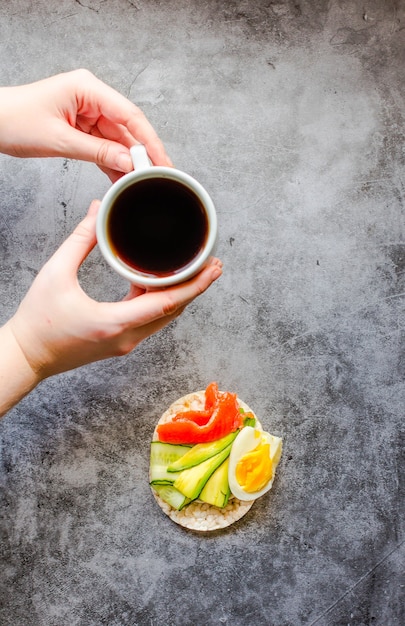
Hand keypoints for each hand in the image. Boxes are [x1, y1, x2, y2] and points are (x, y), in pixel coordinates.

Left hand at [0, 69, 170, 180]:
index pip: (130, 115)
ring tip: (139, 181)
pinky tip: (121, 177)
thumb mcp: (60, 140)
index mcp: (87, 88)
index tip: (162, 162)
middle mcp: (91, 97)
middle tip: (156, 176)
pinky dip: (112, 161)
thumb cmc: (14, 120)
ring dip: (127, 161)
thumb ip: (98, 152)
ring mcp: (87, 112)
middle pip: (127, 128)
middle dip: (141, 154)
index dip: (149, 141)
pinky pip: (104, 145)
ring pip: (117, 139)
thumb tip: (128, 162)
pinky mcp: (82, 126)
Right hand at [7, 200, 221, 379]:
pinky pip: (148, 320)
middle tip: (212, 263)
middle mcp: (126, 337)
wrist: (26, 356)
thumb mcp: (55, 273)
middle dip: (195, 287)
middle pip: (172, 311)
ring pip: (162, 318)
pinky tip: (155, 281)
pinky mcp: (120, 342)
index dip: (194, 285)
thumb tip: (98, 211)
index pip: (166, 303)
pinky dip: (157, 301)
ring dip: (179, 294)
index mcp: (114, 322)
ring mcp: (125, 343)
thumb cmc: (38, 321)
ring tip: (193, 270)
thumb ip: (80, 240)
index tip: (212, 269)